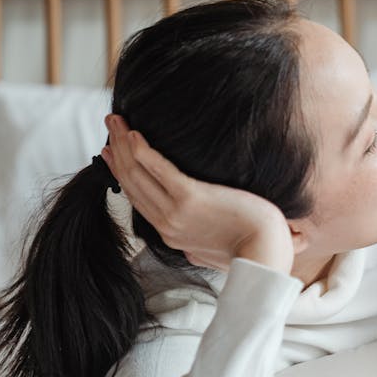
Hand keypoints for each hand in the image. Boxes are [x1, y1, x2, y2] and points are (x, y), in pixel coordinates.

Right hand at [101, 115, 294, 274]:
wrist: (266, 256)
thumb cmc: (250, 250)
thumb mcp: (213, 252)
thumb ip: (197, 245)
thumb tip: (193, 247)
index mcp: (170, 234)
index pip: (136, 198)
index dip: (121, 171)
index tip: (112, 152)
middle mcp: (166, 224)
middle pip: (131, 182)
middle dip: (116, 151)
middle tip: (111, 125)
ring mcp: (175, 213)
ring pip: (138, 173)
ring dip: (123, 143)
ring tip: (115, 120)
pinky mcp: (191, 199)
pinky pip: (159, 171)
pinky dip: (144, 152)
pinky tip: (135, 135)